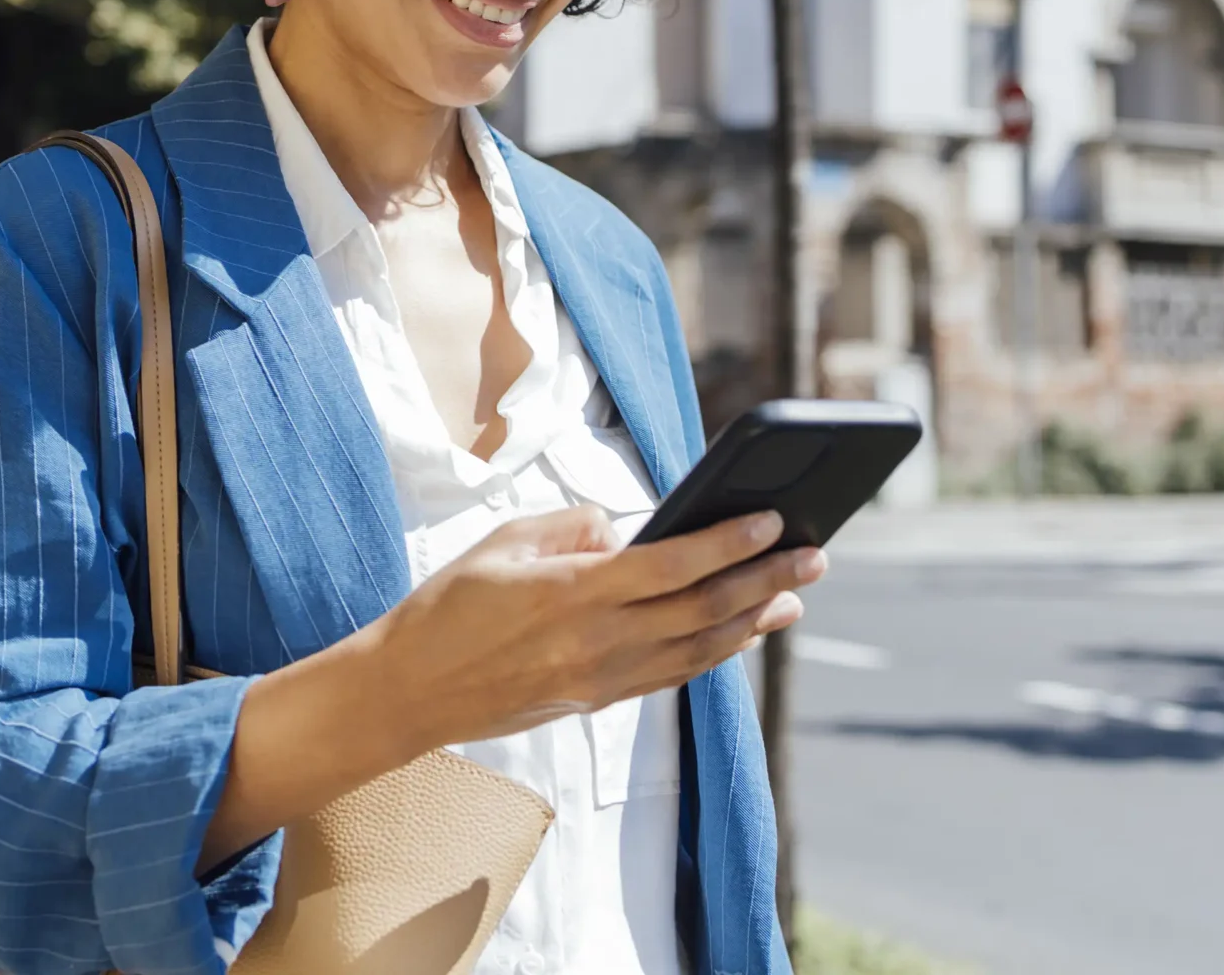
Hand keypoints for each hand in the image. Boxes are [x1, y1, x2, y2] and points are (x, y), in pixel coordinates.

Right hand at [196, 506, 822, 867]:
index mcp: (572, 592)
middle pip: (701, 609)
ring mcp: (600, 678)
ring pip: (698, 650)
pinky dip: (713, 654)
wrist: (409, 691)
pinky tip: (738, 635)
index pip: (672, 565)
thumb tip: (621, 529)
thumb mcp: (501, 541)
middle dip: (765, 580)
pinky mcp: (595, 701)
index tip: (772, 520)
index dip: (729, 543)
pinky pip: (671, 675)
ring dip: (752, 622)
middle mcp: (596, 641)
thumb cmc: (447, 606)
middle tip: (814, 556)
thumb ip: (569, 528)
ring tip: (793, 598)